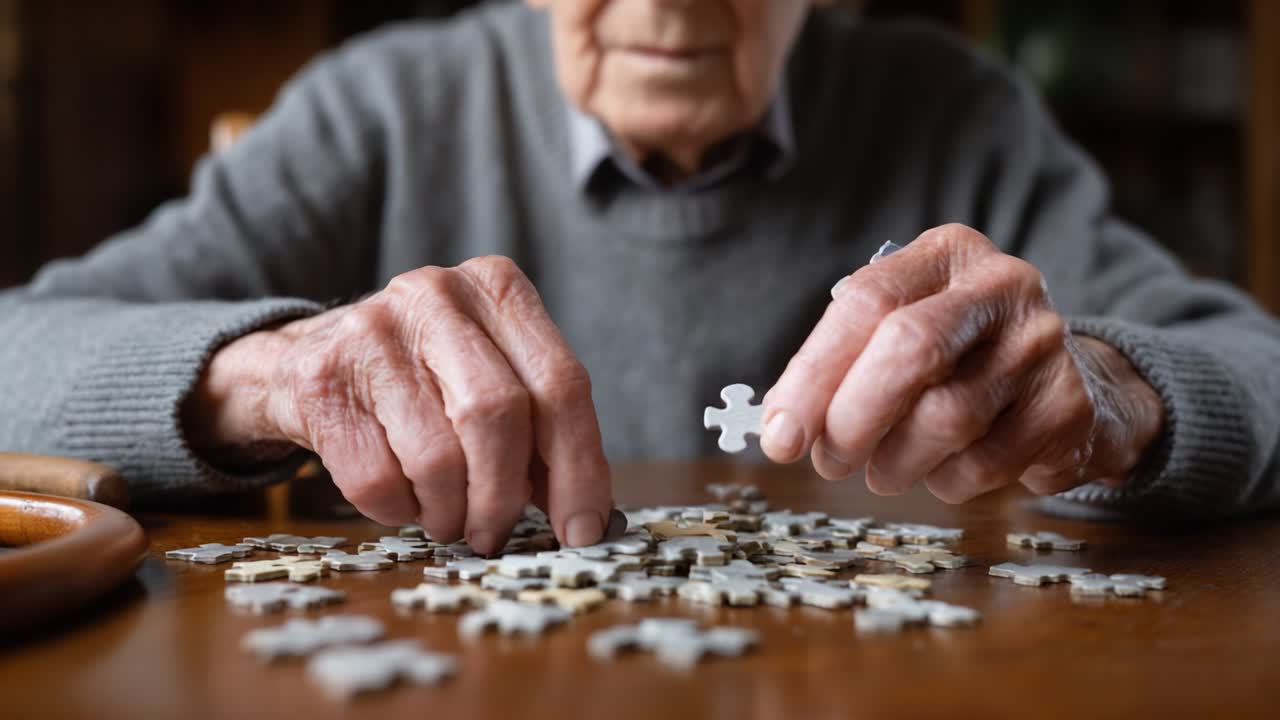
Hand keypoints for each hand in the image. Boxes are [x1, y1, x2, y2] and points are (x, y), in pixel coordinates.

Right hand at [183, 256, 613, 553]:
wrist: (299, 360)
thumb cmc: (420, 381)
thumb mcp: (488, 378)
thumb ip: (540, 431)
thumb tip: (586, 517)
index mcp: (497, 287)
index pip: (562, 385)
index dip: (579, 469)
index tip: (582, 531)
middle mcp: (437, 295)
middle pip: (499, 417)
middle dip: (504, 496)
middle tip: (495, 534)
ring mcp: (373, 331)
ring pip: (438, 457)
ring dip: (449, 512)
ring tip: (446, 515)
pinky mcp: (321, 378)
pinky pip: (378, 479)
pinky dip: (398, 510)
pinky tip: (400, 496)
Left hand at [761, 224, 1164, 501]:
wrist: (1068, 380)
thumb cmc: (955, 357)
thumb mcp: (897, 331)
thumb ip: (839, 365)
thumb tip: (780, 429)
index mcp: (945, 253)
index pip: (865, 302)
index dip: (812, 375)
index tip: (780, 434)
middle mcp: (1002, 284)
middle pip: (909, 350)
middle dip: (852, 420)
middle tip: (829, 461)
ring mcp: (1043, 342)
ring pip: (945, 418)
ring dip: (895, 463)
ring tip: (884, 469)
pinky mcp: (1067, 404)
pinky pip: (985, 463)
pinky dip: (946, 482)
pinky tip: (942, 471)